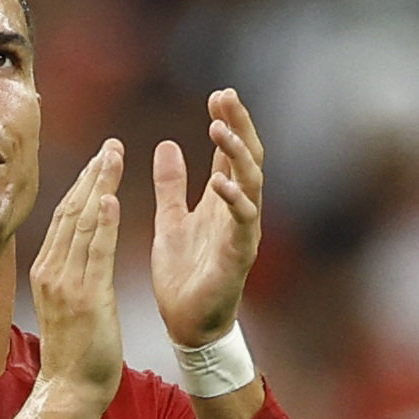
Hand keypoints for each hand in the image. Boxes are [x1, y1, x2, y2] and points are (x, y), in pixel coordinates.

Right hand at [28, 138, 124, 412]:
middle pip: (71, 211)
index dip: (82, 185)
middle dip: (91, 175)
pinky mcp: (86, 297)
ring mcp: (66, 283)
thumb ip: (72, 276)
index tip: (98, 159)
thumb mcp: (68, 306)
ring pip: (83, 224)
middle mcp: (52, 271)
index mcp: (48, 271)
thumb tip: (78, 254)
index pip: (65, 217)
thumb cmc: (75, 354)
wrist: (70, 390)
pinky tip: (111, 197)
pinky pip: (95, 252)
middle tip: (109, 145)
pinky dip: (103, 223)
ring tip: (113, 157)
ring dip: (99, 186)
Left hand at [151, 89, 262, 346]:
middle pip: (247, 158)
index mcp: (222, 202)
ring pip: (251, 183)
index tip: (217, 95)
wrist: (187, 324)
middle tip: (226, 96)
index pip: (230, 153)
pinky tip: (219, 181)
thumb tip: (168, 145)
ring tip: (218, 128)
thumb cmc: (183, 274)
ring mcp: (242, 232)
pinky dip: (233, 200)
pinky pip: (242, 222)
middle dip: (239, 126)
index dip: (227, 123)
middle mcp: (238, 211)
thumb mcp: (170, 219)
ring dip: (236, 154)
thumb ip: (172, 185)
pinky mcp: (238, 255)